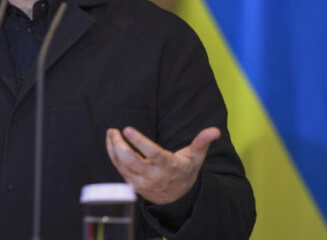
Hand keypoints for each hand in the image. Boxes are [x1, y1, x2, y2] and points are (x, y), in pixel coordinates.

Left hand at [105, 126, 219, 203]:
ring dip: (113, 149)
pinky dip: (113, 157)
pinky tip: (112, 144)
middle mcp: (154, 176)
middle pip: (131, 161)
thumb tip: (215, 130)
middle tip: (114, 130)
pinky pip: (120, 170)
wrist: (178, 197)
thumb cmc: (185, 170)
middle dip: (119, 145)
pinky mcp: (134, 185)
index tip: (127, 129)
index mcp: (169, 166)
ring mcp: (143, 182)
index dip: (139, 141)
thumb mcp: (196, 157)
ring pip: (122, 166)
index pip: (152, 153)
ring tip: (111, 133)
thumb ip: (202, 142)